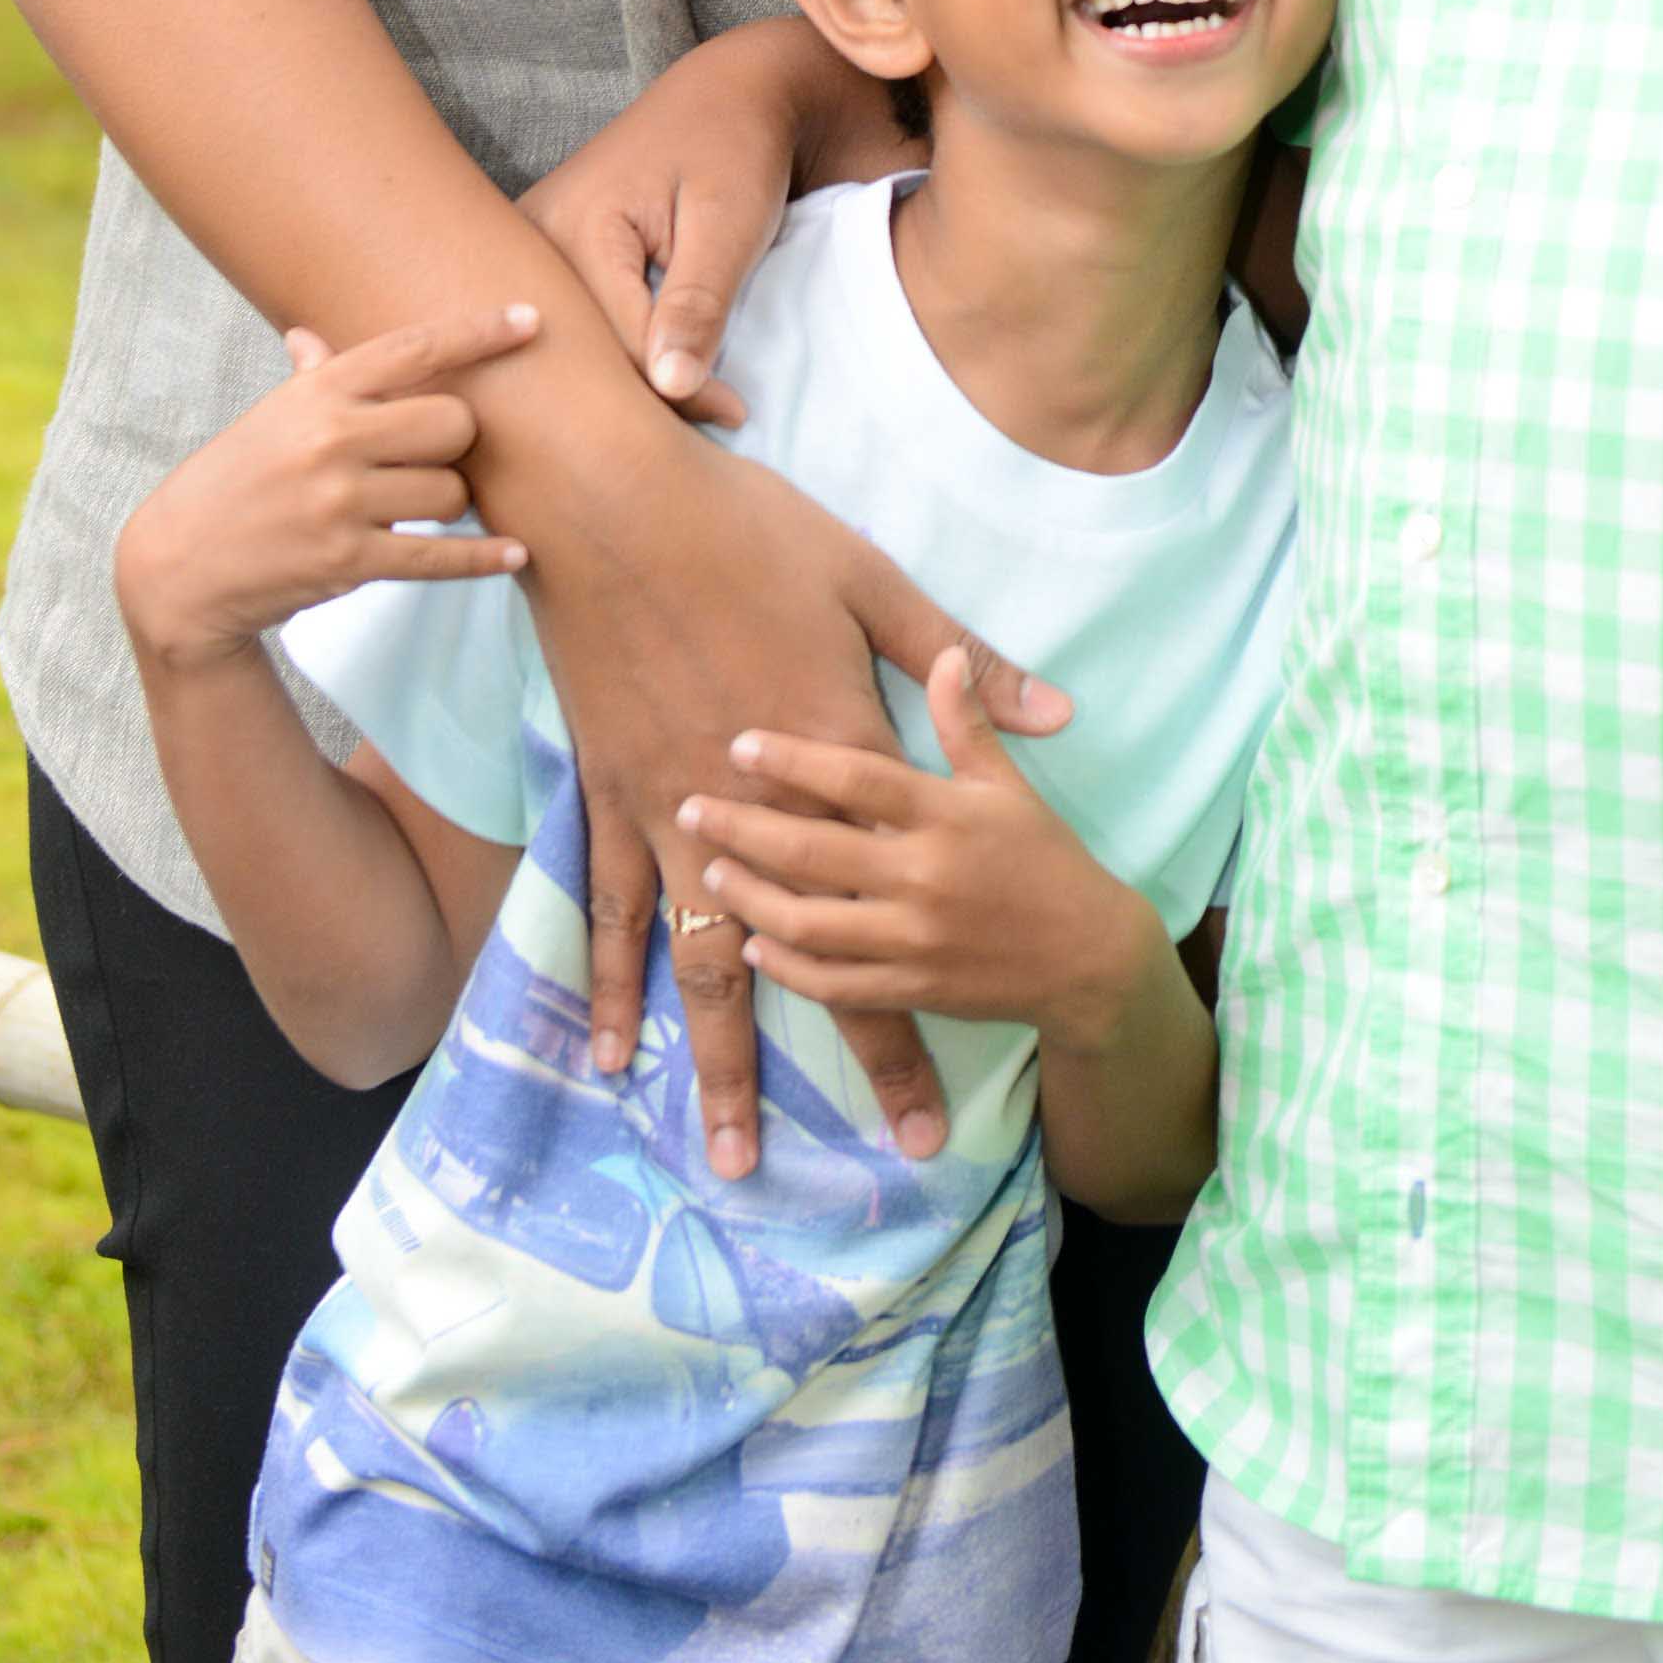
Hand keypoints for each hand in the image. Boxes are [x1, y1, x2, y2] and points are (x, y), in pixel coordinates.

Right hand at [114, 304, 539, 670]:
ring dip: (448, 503)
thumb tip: (311, 335)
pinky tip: (515, 554)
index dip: (478, 332)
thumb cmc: (231, 483)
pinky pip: (438, 558)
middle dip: (457, 441)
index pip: (414, 348)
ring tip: (415, 508)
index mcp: (317, 393)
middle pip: (453, 421)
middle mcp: (331, 439)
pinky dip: (483, 558)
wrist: (177, 568)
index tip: (529, 320)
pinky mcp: (348, 563)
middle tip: (433, 457)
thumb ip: (308, 379)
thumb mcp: (266, 420)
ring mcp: (340, 503)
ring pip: (450, 492)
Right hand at [516, 447, 1070, 1181]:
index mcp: (836, 756)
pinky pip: (612, 910)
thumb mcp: (868, 582)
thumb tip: (1056, 716)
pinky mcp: (613, 795)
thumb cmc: (745, 531)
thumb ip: (958, 662)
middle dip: (858, 1058)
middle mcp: (758, 813)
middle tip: (893, 1148)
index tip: (948, 1093)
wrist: (610, 508)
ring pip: (706, 962)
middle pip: (812, 960)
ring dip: (721, 1062)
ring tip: (731, 1154)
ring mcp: (672, 812)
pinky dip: (608, 986)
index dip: (919, 1006)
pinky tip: (606, 1054)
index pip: (895, 904)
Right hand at [517, 16, 900, 416]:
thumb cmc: (734, 149)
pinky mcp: (545, 255)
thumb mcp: (728, 223)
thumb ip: (697, 304)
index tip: (738, 416)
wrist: (727, 94)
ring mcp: (530, 247)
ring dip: (621, 384)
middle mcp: (532, 238)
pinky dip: (610, 356)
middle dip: (639, 401)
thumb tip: (672, 389)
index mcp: (573, 226)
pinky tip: (644, 382)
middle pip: (581, 351)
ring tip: (676, 418)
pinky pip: (571, 323)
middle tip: (704, 432)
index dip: (680, 392)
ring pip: (572, 344)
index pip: (619, 345)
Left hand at [679, 645, 1155, 1050]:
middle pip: (814, 851)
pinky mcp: (911, 990)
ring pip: (810, 923)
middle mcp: (924, 876)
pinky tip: (754, 945)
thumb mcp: (1009, 785)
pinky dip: (786, 967)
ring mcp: (913, 940)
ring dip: (751, 898)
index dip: (794, 759)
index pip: (857, 777)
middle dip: (743, 829)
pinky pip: (833, 984)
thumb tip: (947, 655)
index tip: (738, 742)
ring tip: (710, 874)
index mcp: (947, 815)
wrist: (1087, 959)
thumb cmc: (1044, 857)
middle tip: (690, 806)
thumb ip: (965, 724)